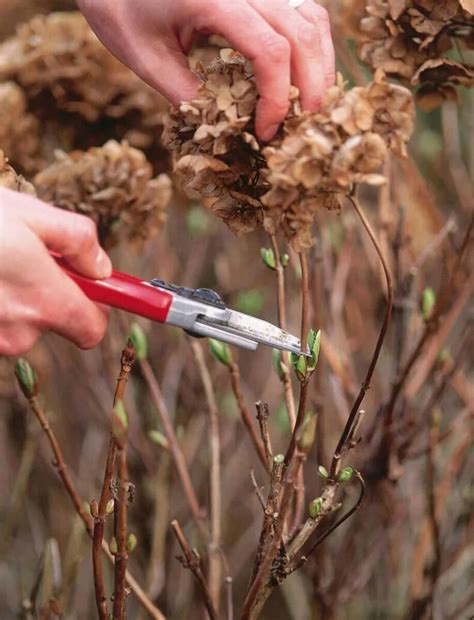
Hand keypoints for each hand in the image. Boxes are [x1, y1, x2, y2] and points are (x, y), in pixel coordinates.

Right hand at [0, 188, 111, 354]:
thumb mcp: (33, 214)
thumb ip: (79, 241)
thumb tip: (101, 267)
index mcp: (46, 302)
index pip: (91, 330)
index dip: (95, 308)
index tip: (90, 289)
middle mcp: (19, 332)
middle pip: (50, 322)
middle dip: (44, 292)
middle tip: (23, 255)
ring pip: (16, 321)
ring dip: (10, 295)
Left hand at [77, 0, 334, 140]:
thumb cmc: (123, 11)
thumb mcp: (147, 60)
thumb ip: (188, 96)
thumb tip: (228, 130)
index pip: (270, 51)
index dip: (278, 98)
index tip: (266, 131)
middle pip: (303, 34)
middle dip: (310, 88)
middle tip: (302, 128)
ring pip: (312, 18)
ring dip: (319, 66)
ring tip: (309, 107)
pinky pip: (303, 11)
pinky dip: (312, 47)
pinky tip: (304, 76)